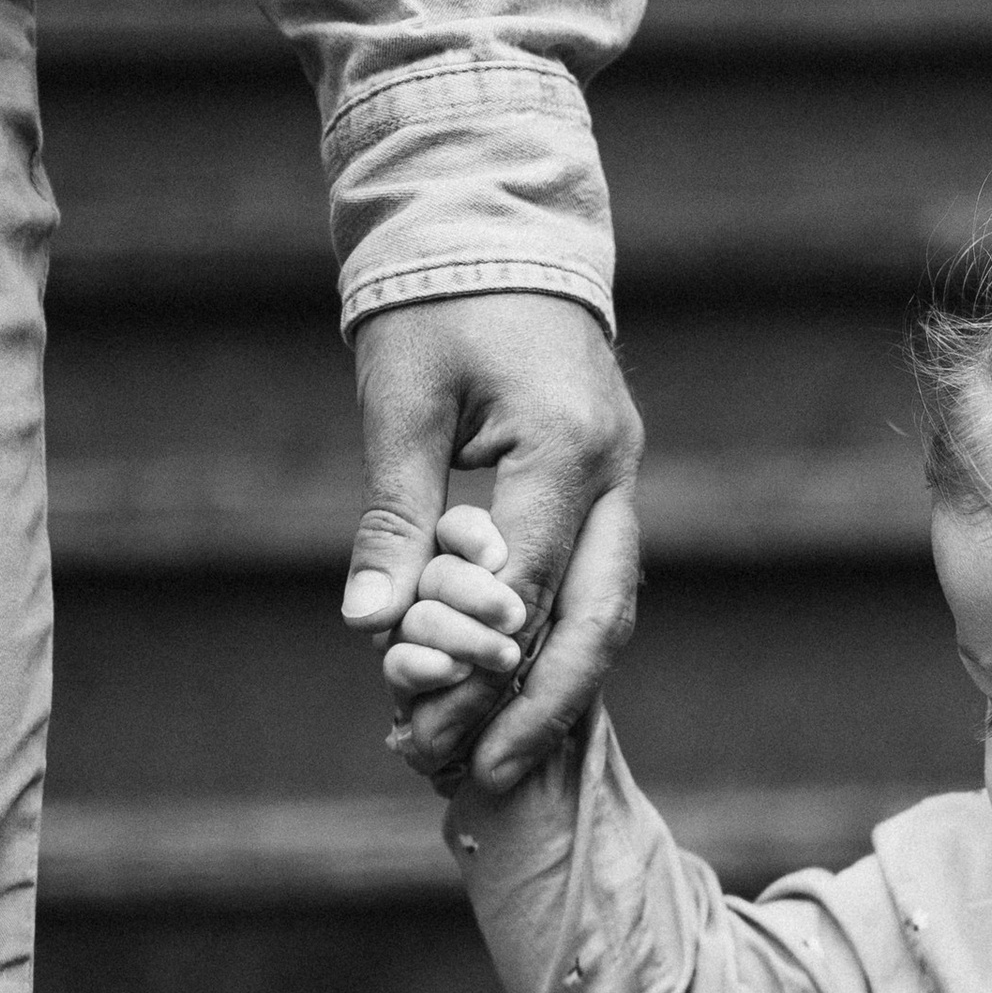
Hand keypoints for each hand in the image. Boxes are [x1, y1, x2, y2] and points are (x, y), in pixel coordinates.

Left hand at [342, 290, 641, 790]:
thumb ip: (395, 517)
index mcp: (567, 449)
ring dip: (548, 686)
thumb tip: (371, 625)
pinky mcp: (603, 482)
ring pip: (604, 611)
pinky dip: (547, 640)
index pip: (529, 589)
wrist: (492, 216)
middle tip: (483, 776)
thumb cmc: (436, 296)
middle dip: (543, 708)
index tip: (423, 726)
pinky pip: (589, 582)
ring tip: (484, 750)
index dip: (477, 667)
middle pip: (597, 622)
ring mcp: (619, 479)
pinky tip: (499, 685)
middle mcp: (614, 472)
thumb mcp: (400, 400)